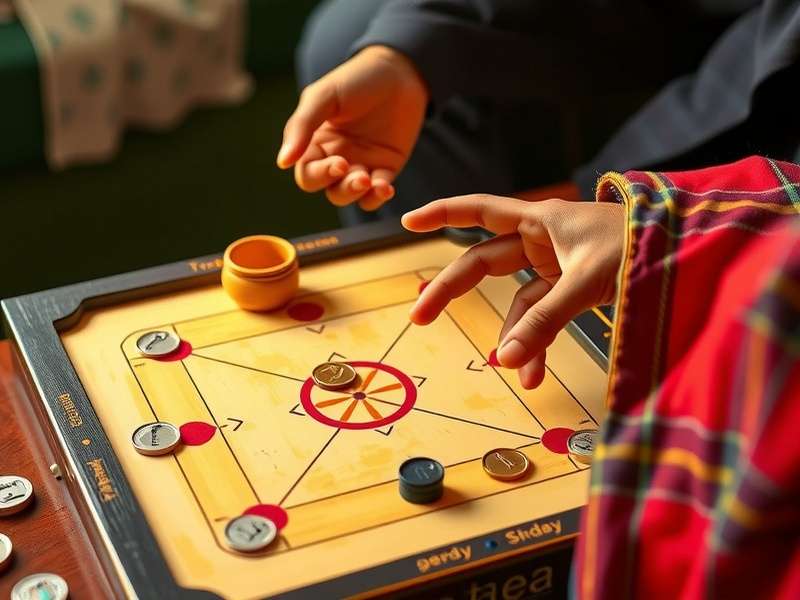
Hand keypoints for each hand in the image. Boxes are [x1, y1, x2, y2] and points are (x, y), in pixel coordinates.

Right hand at [277, 45, 427, 210]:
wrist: (400, 70)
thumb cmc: (356, 79)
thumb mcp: (324, 96)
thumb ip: (302, 126)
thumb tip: (283, 162)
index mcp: (315, 142)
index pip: (307, 173)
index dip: (318, 175)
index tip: (338, 163)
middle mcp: (336, 157)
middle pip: (329, 189)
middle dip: (341, 188)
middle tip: (357, 175)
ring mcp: (361, 164)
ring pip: (351, 195)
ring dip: (358, 194)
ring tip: (371, 181)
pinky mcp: (386, 168)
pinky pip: (377, 192)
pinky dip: (379, 195)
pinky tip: (385, 188)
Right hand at [402, 195, 623, 388]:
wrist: (689, 254)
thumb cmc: (640, 247)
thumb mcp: (586, 282)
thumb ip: (543, 321)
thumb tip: (504, 361)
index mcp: (541, 220)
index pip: (478, 210)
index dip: (441, 214)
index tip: (407, 222)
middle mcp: (543, 239)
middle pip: (484, 263)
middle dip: (452, 290)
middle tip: (419, 316)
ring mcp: (557, 265)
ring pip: (518, 300)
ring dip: (513, 334)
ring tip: (511, 370)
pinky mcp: (573, 288)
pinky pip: (544, 315)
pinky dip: (538, 341)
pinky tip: (534, 372)